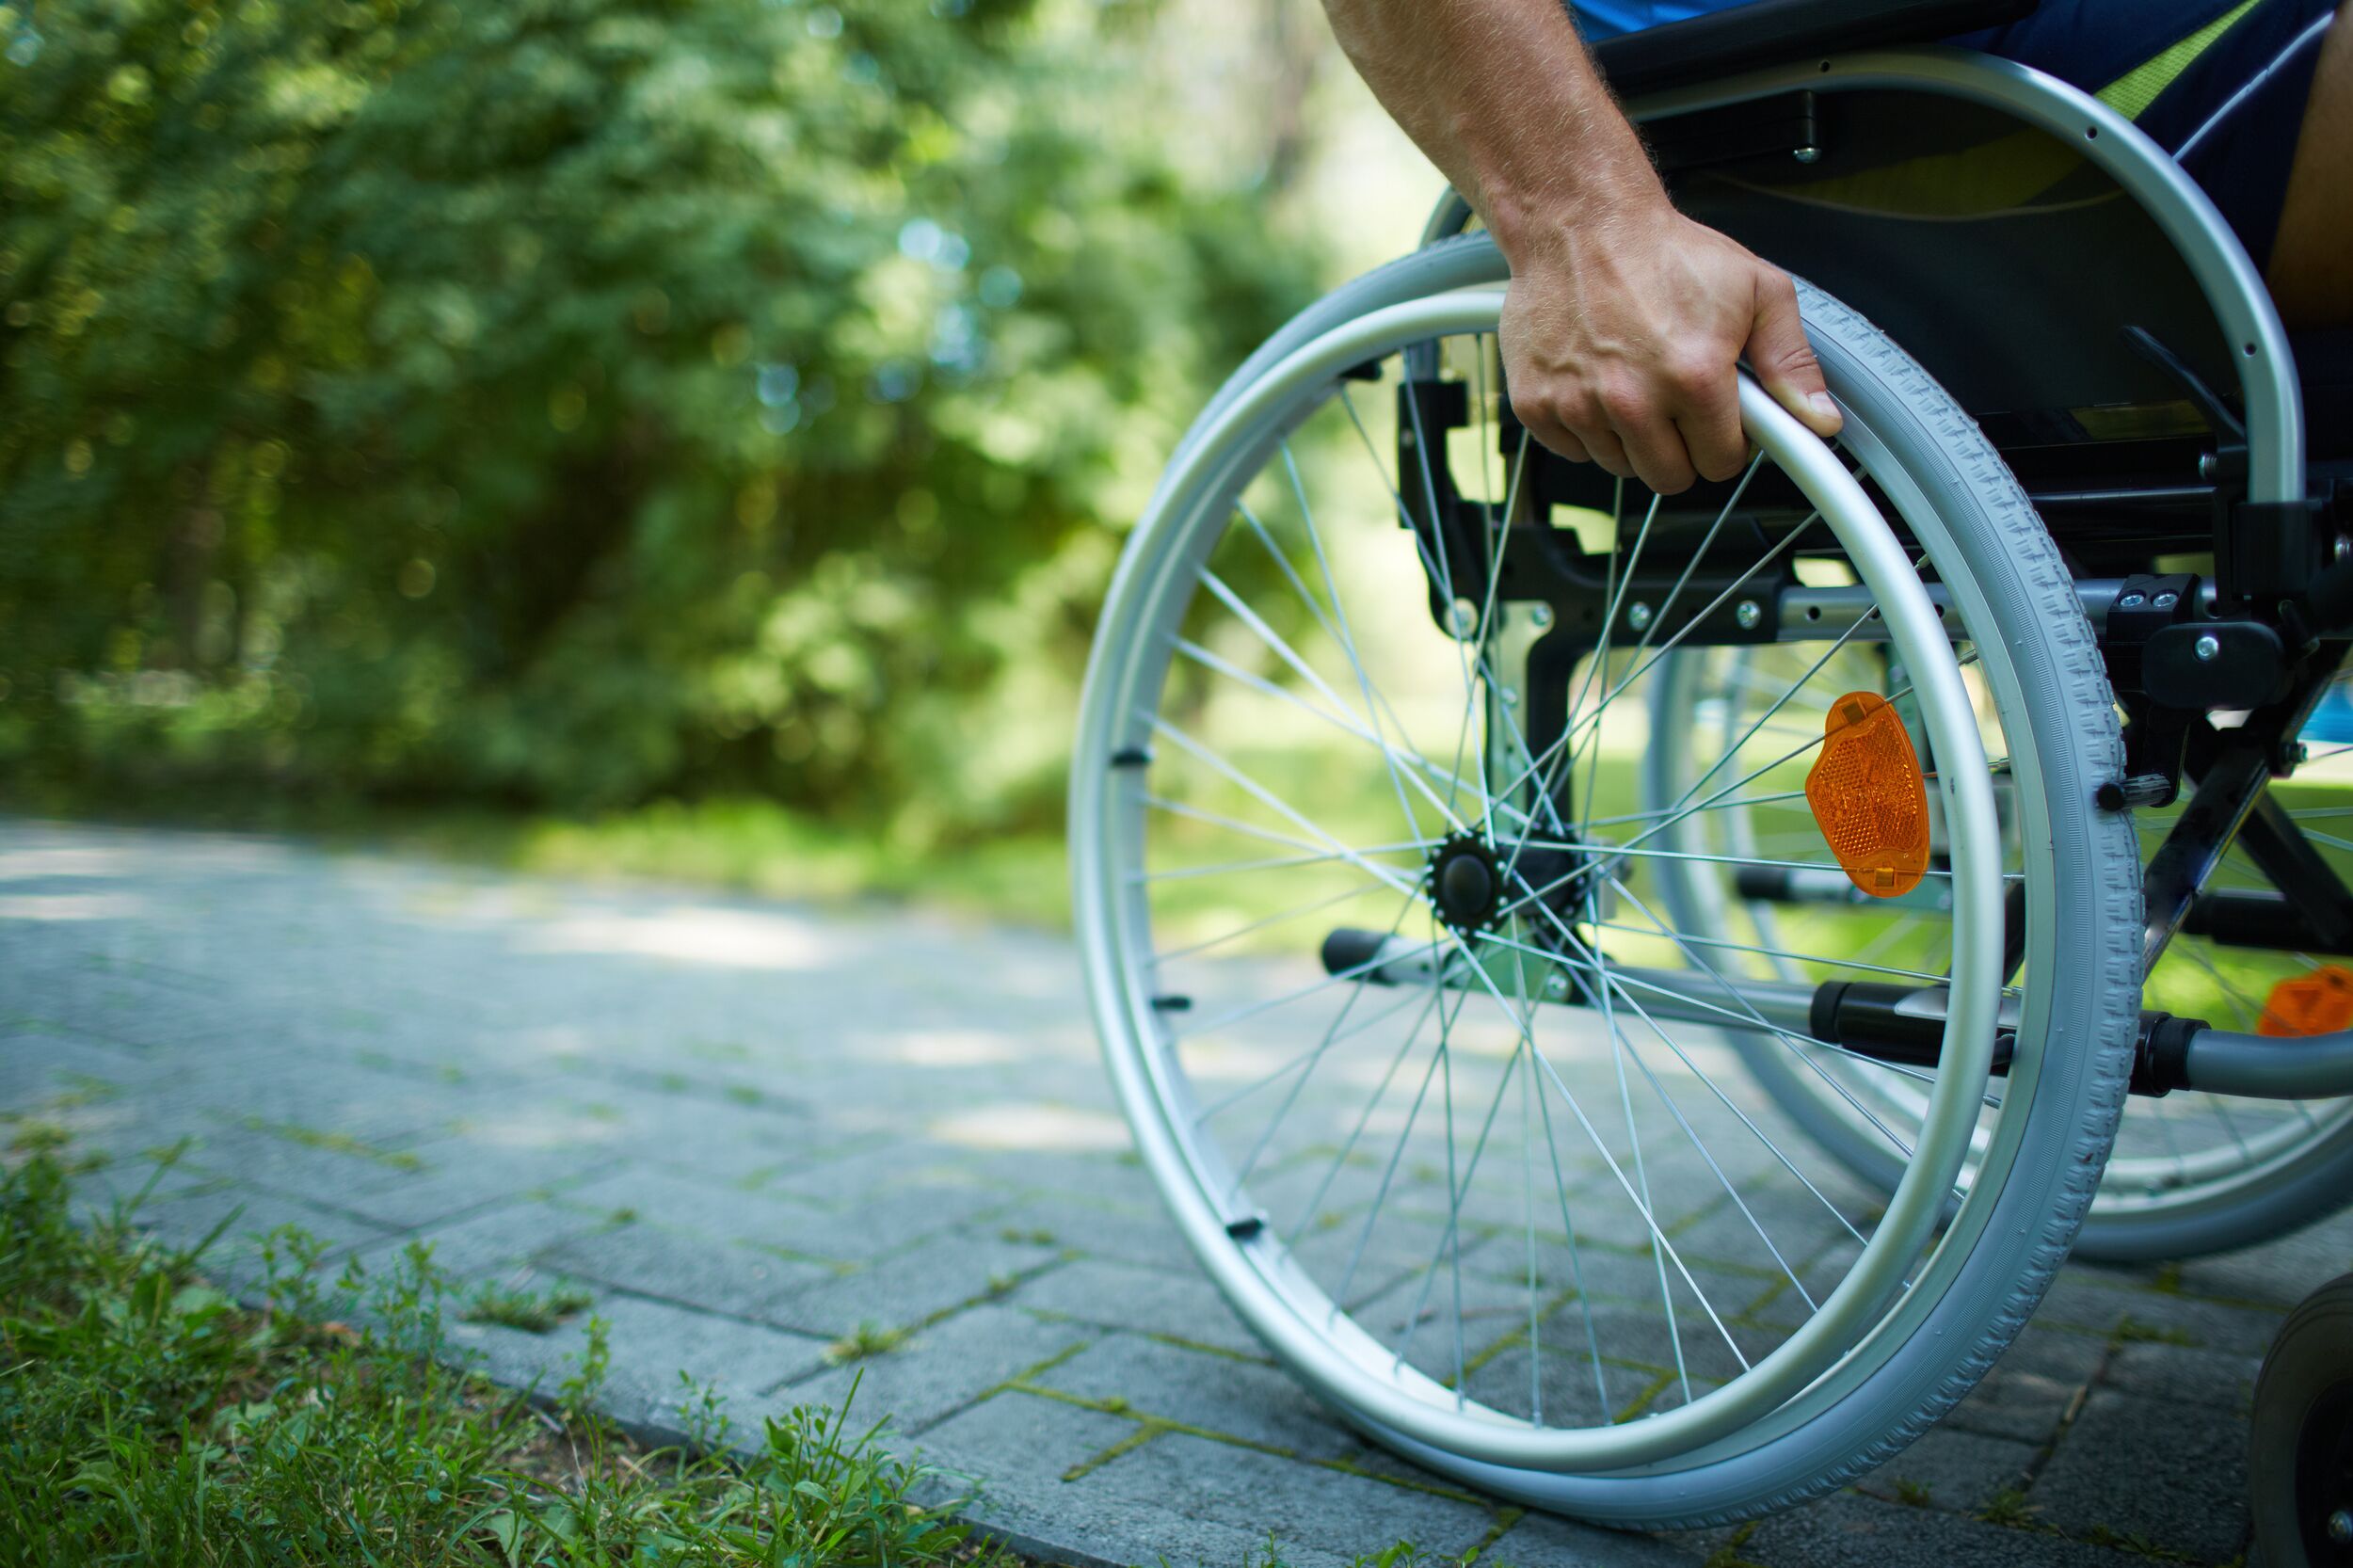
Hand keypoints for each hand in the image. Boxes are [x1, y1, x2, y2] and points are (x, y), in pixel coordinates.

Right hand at [1496, 200, 1842, 493]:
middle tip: (1680, 405)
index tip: (1720, 421)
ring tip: (1636, 383)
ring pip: (1619, 467)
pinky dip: (1587, 428)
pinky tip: (1597, 384)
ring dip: (1633, 439)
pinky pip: (1572, 450)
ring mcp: (1578, 405)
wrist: (1580, 222)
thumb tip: (1819, 420)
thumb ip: (1792, 362)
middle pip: (1669, 478)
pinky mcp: (1536, 405)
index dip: (1726, 443)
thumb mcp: (1756, 290)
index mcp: (1692, 376)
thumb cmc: (1663, 251)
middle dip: (1682, 450)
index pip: (1720, 464)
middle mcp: (1632, 399)